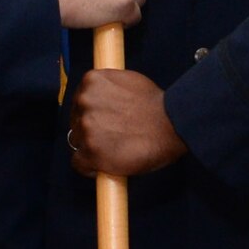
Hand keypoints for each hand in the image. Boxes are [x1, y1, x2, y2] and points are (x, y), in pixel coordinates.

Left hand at [68, 69, 187, 177]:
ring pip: (78, 142)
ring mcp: (86, 127)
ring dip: (92, 147)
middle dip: (91, 130)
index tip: (102, 122)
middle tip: (112, 137)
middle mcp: (84, 101)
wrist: (172, 125)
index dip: (90, 114)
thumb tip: (101, 98)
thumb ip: (108, 89)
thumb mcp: (128, 81)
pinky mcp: (90, 152)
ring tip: (115, 149)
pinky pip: (78, 164)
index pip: (79, 101)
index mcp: (91, 81)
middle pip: (76, 121)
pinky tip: (107, 165)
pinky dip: (91, 167)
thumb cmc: (156, 105)